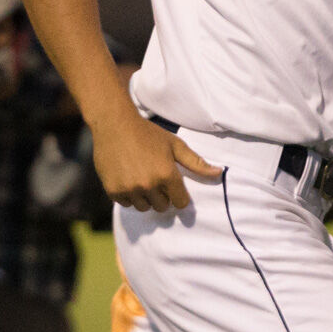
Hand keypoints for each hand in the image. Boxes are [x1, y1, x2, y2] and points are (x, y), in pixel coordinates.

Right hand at [91, 110, 221, 212]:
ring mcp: (130, 189)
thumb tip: (218, 173)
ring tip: (141, 177)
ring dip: (145, 197)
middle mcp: (149, 185)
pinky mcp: (113, 191)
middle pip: (162, 206)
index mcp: (167, 174)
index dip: (178, 194)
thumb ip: (196, 162)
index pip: (180, 202)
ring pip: (143, 207)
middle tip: (154, 176)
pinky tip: (127, 177)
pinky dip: (128, 195)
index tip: (172, 184)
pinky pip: (126, 203)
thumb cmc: (148, 133)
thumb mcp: (174, 144)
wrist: (115, 124)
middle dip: (161, 195)